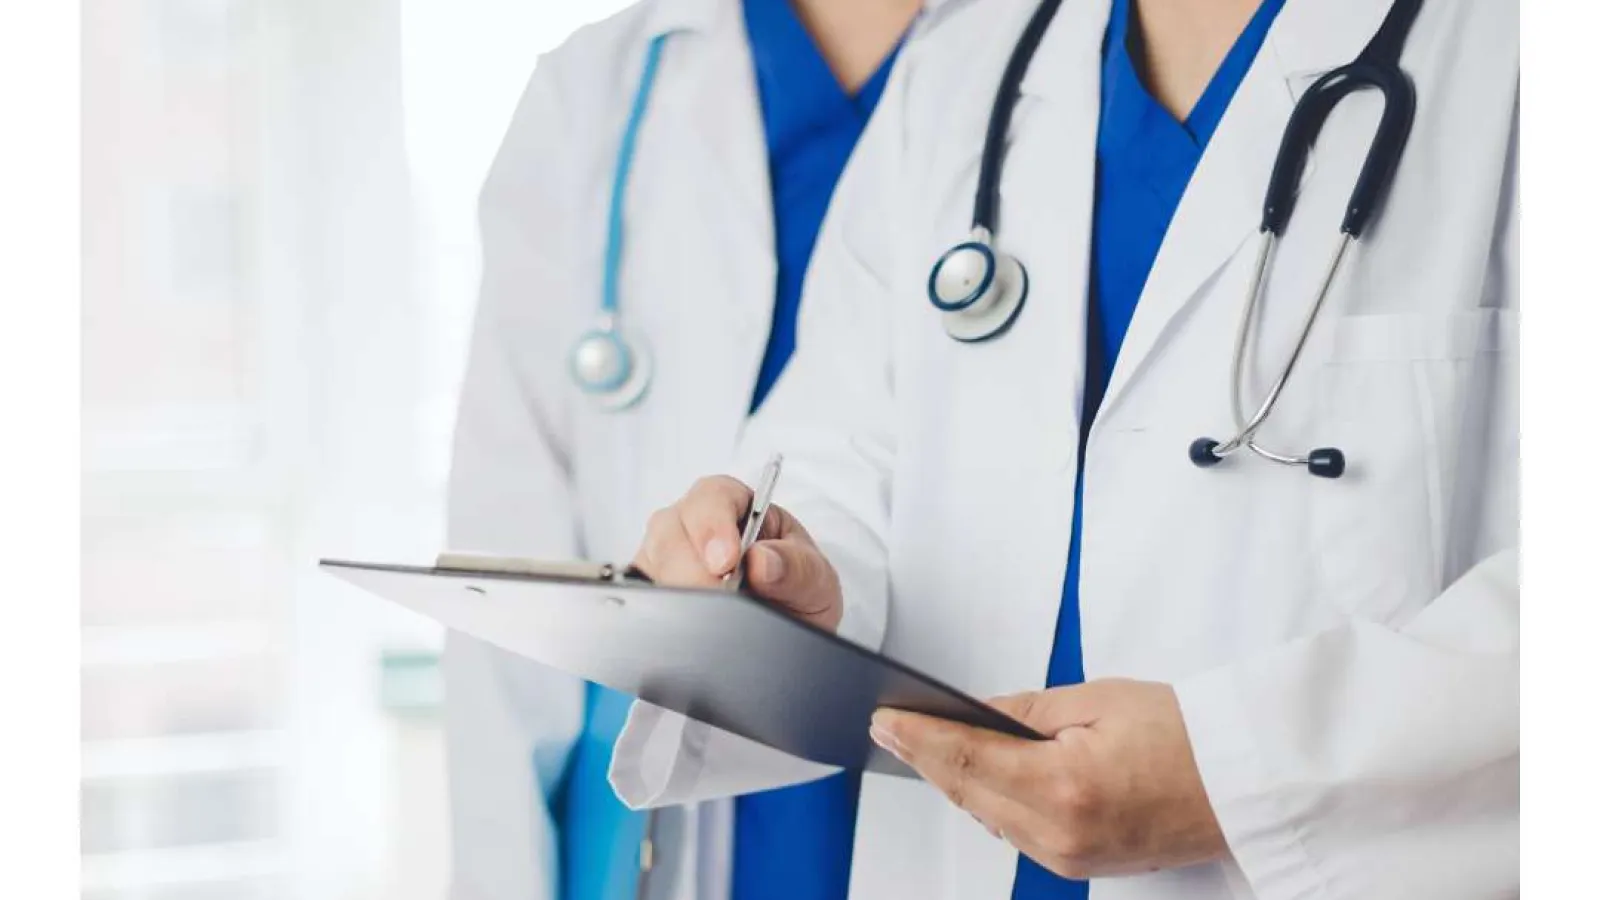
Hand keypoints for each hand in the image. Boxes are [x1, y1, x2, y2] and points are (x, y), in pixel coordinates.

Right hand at [632, 475, 843, 631]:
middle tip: (720, 600)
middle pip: (670, 529)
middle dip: (694, 570)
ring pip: (652, 563)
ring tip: (710, 619)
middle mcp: (694, 525)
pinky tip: (687, 626)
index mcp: (737, 505)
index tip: (727, 561)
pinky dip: (662, 612)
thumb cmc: (798, 590)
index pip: (713, 496)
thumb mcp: (816, 579)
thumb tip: (762, 562)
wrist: (788, 632)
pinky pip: (642, 596)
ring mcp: (667, 558)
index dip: (714, 526)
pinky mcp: (653, 591)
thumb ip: (796, 567)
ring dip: (680, 592)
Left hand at [869, 679, 1225, 878]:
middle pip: (968, 793)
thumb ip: (1025, 710)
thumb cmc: (1185, 735)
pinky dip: (989, 800)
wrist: (1244, 785)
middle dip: (926, 757)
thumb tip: (972, 713)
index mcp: (1066, 786)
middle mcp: (1061, 834)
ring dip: (955, 780)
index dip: (919, 737)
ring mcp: (1069, 858)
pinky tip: (974, 774)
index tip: (884, 720)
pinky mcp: (1078, 866)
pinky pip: (1013, 831)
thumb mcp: (1099, 699)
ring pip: (986, 815)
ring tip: (922, 742)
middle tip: (890, 726)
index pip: (968, 759)